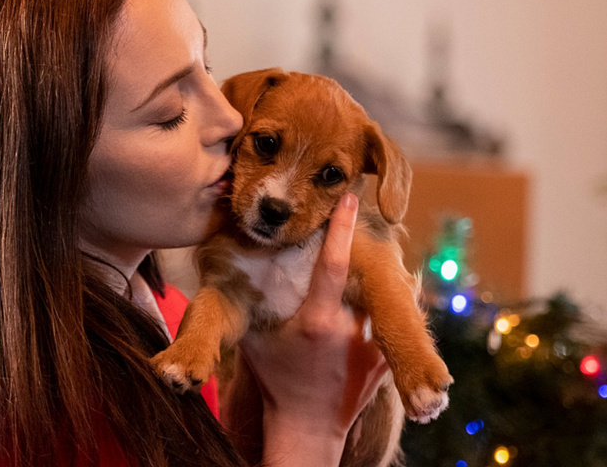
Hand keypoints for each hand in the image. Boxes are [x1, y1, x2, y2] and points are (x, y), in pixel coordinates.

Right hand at [238, 194, 388, 464]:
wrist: (309, 425)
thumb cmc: (274, 376)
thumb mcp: (252, 337)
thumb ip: (247, 299)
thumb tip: (228, 256)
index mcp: (315, 321)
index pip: (332, 264)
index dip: (340, 228)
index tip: (349, 197)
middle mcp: (349, 329)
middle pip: (366, 272)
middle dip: (370, 242)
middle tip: (367, 211)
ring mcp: (372, 345)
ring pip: (386, 292)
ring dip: (383, 268)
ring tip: (379, 246)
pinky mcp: (387, 357)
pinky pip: (394, 315)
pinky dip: (388, 296)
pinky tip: (382, 284)